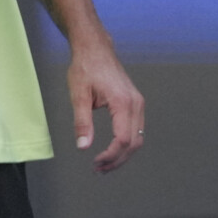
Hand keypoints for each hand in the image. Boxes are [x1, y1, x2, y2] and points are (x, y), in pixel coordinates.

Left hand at [66, 42, 144, 173]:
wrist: (95, 48)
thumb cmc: (86, 68)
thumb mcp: (79, 95)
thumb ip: (82, 122)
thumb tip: (83, 146)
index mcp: (122, 102)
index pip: (123, 139)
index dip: (111, 155)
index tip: (95, 162)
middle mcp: (135, 104)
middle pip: (134, 143)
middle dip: (117, 160)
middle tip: (98, 169)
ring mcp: (138, 103)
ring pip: (138, 138)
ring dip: (123, 154)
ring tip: (104, 164)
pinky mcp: (136, 103)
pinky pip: (137, 129)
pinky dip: (126, 144)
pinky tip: (112, 150)